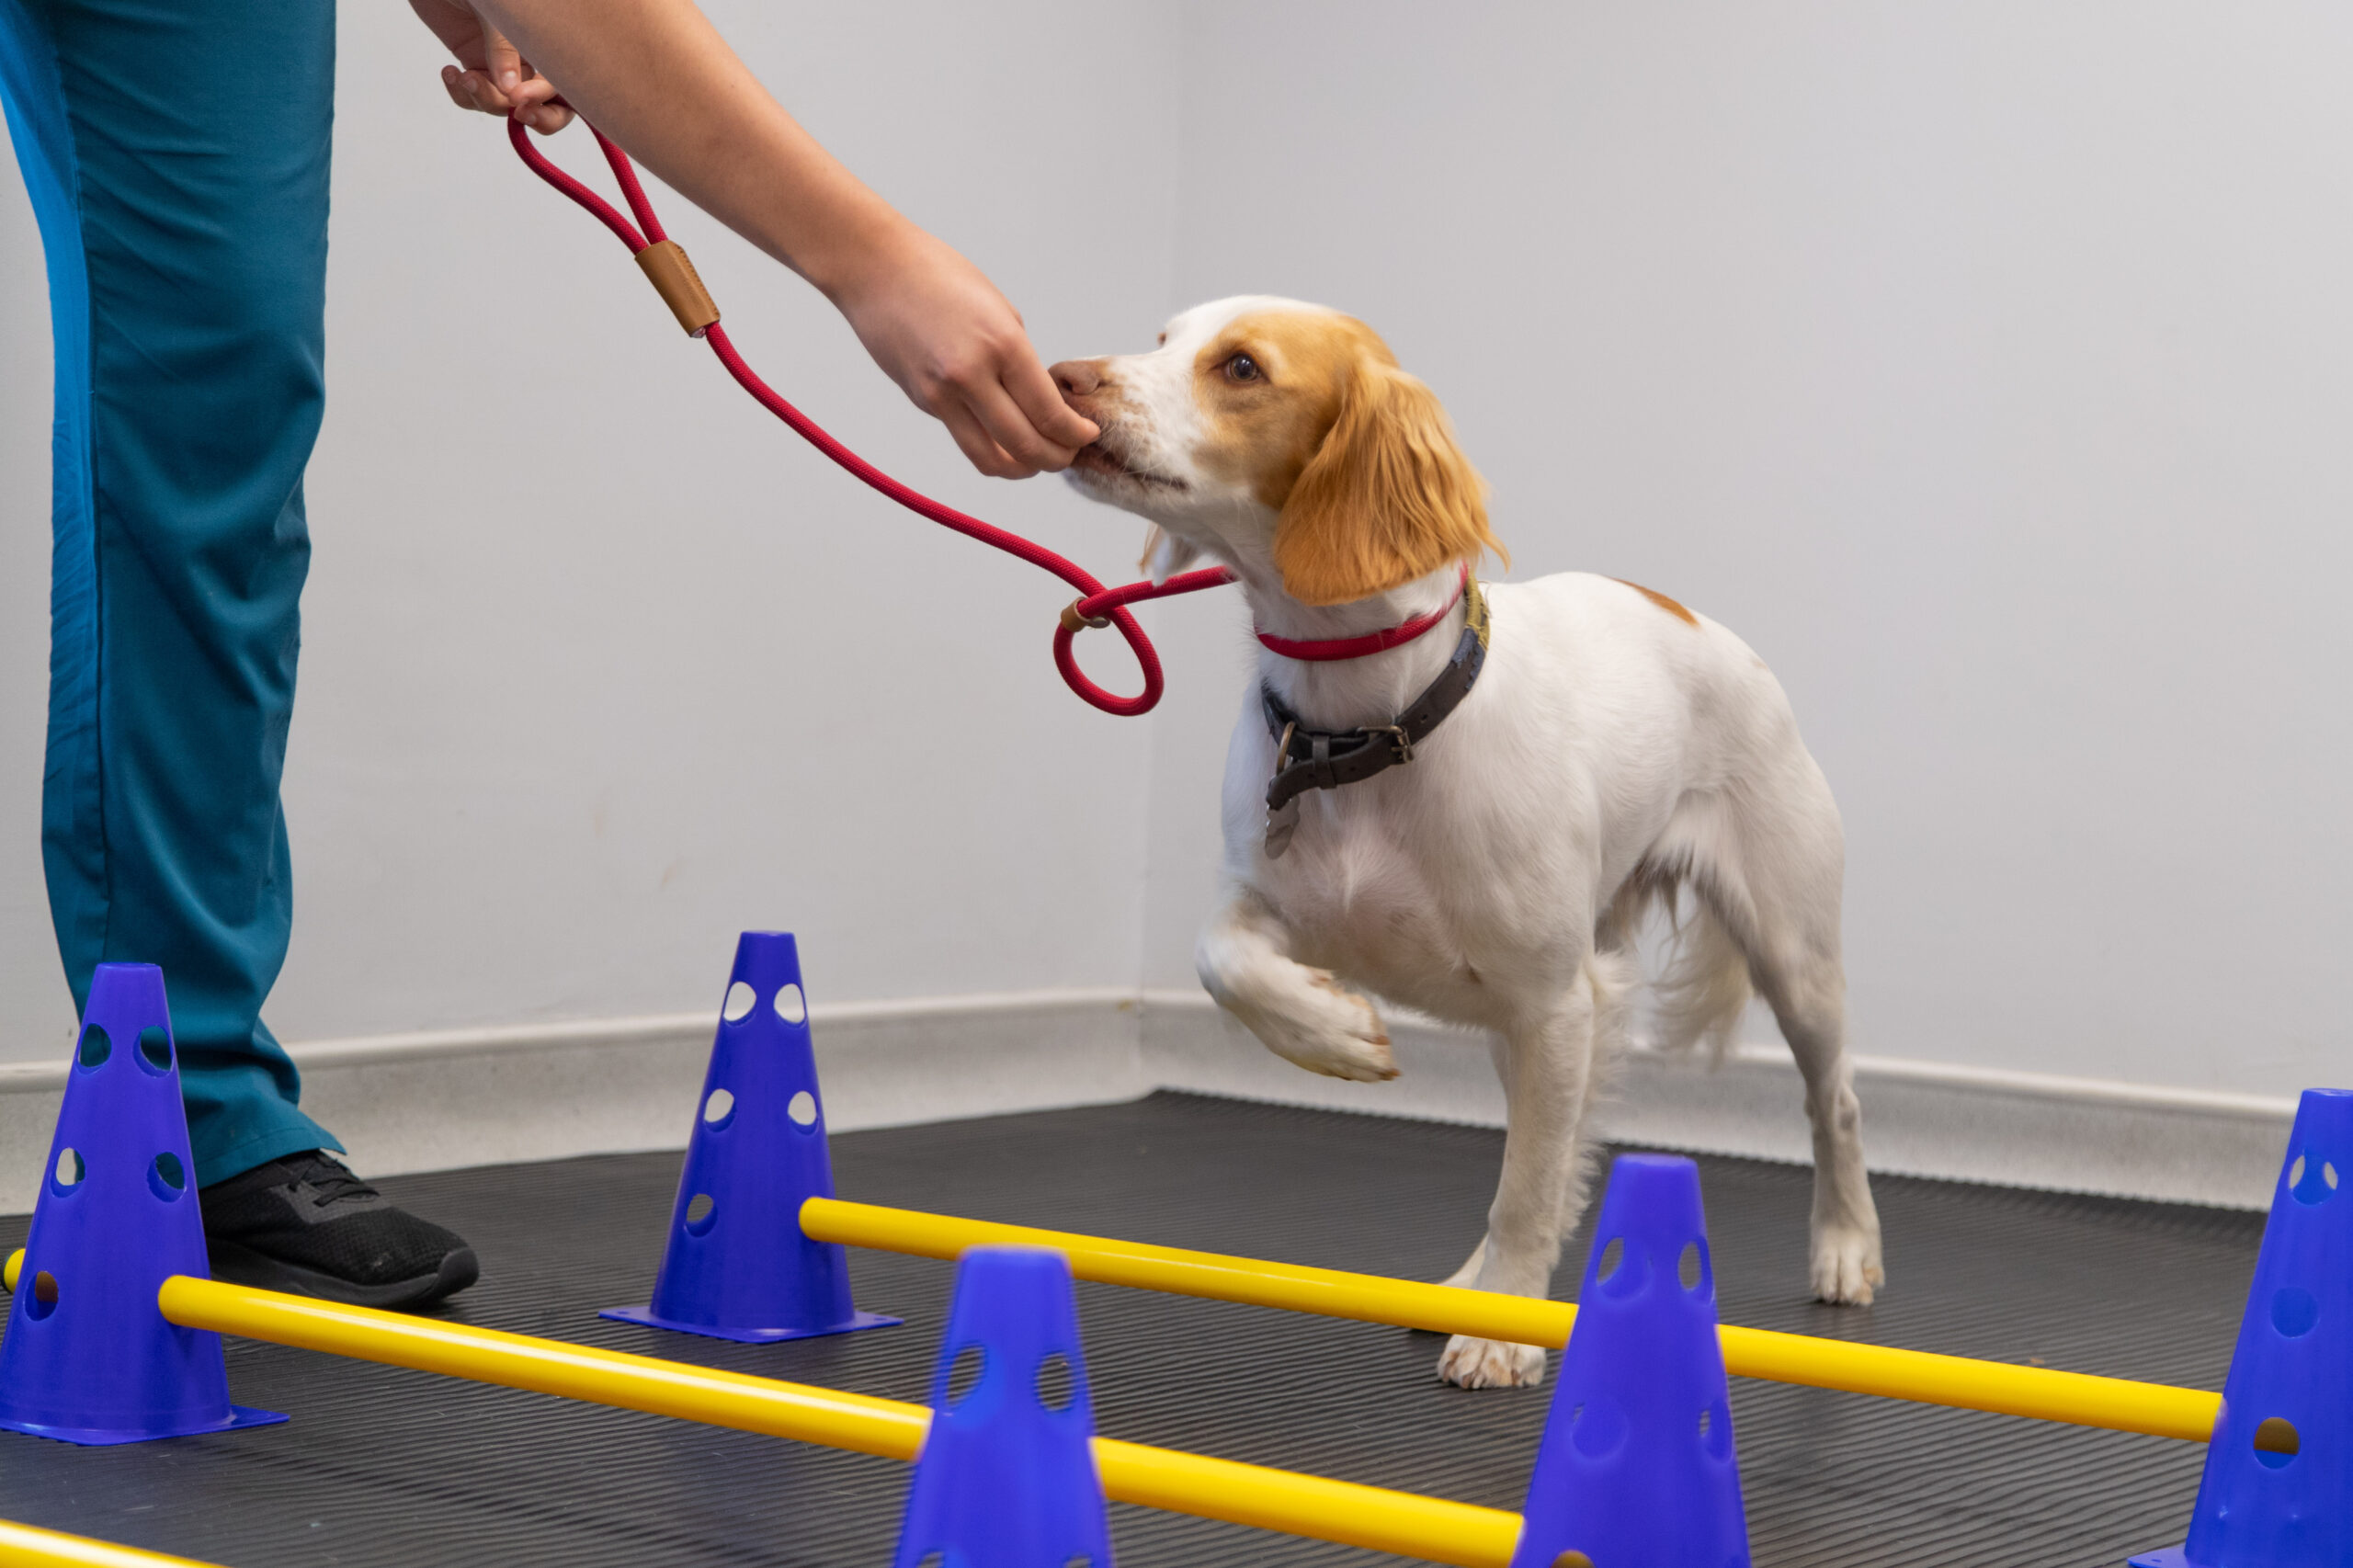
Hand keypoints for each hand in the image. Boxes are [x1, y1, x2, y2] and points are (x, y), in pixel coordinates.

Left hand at [409, 0, 574, 134]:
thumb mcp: (496, 5)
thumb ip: (503, 46)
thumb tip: (510, 92)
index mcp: (546, 37)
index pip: (561, 80)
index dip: (545, 98)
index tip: (518, 98)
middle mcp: (530, 54)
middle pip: (550, 102)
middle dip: (538, 117)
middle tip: (518, 114)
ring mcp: (501, 63)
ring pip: (506, 105)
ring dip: (484, 99)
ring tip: (462, 77)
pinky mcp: (473, 64)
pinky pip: (475, 96)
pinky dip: (462, 94)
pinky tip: (449, 72)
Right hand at [830, 221, 1099, 477]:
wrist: (875, 267)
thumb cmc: (940, 276)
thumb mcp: (999, 310)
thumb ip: (1020, 359)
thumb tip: (1041, 402)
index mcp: (1003, 345)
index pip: (1050, 413)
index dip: (1075, 434)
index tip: (1087, 434)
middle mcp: (971, 375)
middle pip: (1026, 446)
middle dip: (1057, 459)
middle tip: (1068, 454)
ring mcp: (942, 394)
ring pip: (992, 459)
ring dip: (1023, 468)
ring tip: (1038, 459)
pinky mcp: (923, 402)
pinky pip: (965, 439)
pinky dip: (992, 448)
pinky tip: (1004, 438)